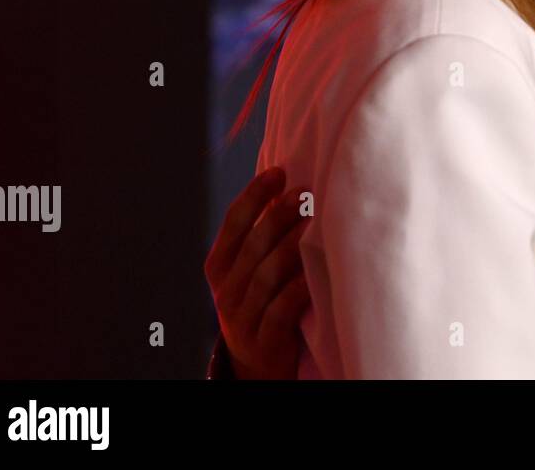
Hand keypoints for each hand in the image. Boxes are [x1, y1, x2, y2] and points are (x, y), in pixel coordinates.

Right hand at [204, 167, 312, 378]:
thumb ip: (263, 236)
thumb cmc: (263, 300)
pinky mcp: (264, 341)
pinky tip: (314, 273)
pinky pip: (281, 310)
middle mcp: (225, 289)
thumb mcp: (252, 269)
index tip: (278, 172)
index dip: (253, 195)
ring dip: (290, 248)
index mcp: (219, 265)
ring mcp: (242, 317)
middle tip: (305, 194)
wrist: (256, 362)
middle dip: (278, 216)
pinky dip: (297, 289)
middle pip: (253, 246)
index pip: (233, 223)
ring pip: (266, 276)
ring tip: (314, 224)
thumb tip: (290, 185)